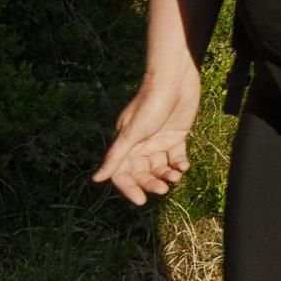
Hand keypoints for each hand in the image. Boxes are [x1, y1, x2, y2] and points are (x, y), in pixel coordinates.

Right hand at [93, 64, 201, 207]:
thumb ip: (116, 156)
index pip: (122, 174)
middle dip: (152, 182)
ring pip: (160, 167)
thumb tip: (96, 179)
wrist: (174, 81)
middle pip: (143, 173)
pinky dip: (179, 164)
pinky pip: (176, 156)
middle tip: (164, 188)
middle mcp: (140, 145)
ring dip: (167, 175)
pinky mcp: (176, 135)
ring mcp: (158, 141)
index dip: (130, 188)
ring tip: (176, 177)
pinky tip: (183, 166)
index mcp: (125, 145)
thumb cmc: (149, 104)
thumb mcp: (131, 132)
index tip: (141, 200)